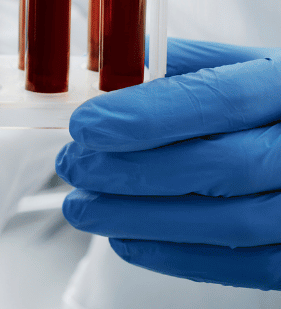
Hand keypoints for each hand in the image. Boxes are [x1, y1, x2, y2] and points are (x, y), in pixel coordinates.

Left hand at [57, 38, 280, 289]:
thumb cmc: (275, 108)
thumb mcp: (244, 68)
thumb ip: (179, 67)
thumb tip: (107, 70)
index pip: (216, 99)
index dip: (146, 116)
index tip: (86, 126)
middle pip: (219, 167)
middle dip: (131, 171)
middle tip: (73, 166)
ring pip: (228, 223)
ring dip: (140, 218)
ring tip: (83, 207)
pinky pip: (245, 266)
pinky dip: (177, 256)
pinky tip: (126, 238)